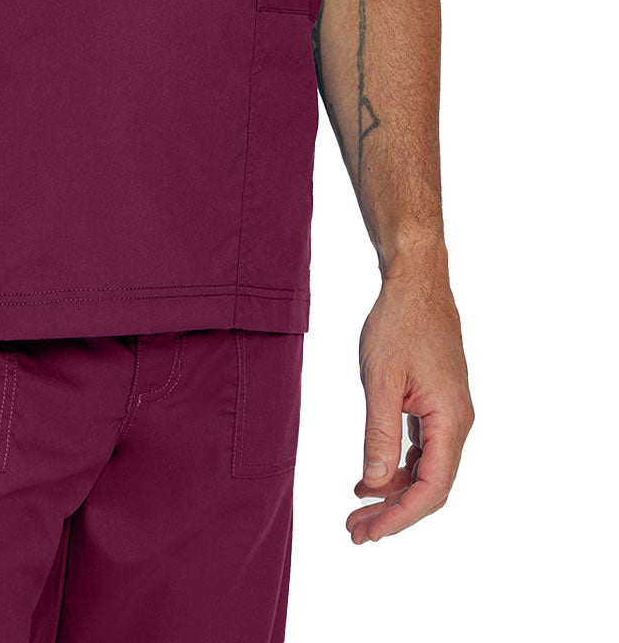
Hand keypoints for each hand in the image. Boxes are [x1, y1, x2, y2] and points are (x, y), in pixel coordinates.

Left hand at [347, 261, 473, 542]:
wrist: (416, 282)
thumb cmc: (399, 322)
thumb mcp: (381, 379)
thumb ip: (379, 433)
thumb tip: (374, 482)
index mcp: (450, 420)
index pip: (431, 488)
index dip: (399, 516)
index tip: (368, 531)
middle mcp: (457, 422)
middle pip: (430, 485)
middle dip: (392, 512)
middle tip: (354, 531)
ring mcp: (449, 413)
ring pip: (425, 468)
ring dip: (392, 491)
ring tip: (356, 509)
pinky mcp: (437, 402)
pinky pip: (421, 447)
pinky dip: (396, 465)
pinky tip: (369, 476)